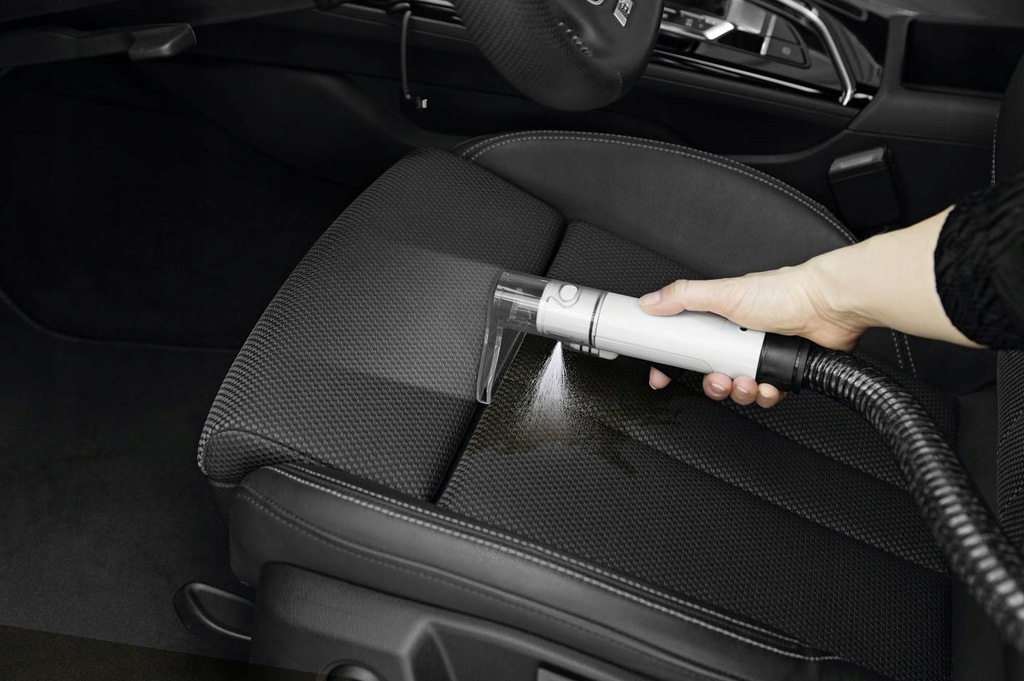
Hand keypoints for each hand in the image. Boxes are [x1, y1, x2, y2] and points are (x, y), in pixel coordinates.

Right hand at [639, 264, 868, 406]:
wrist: (828, 306)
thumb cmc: (784, 292)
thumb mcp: (724, 292)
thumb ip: (684, 297)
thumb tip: (651, 301)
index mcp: (720, 318)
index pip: (686, 343)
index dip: (672, 362)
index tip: (662, 375)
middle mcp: (739, 337)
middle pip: (711, 372)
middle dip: (713, 383)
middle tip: (719, 378)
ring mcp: (760, 354)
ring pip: (738, 387)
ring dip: (740, 391)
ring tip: (748, 381)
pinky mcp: (782, 369)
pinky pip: (766, 394)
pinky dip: (766, 394)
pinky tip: (770, 384)